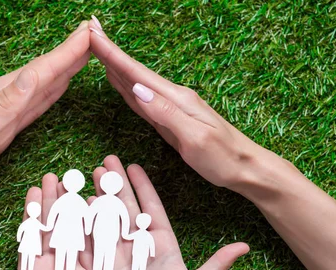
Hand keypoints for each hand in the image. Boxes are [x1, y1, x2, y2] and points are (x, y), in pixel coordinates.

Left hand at [0, 21, 90, 194]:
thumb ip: (7, 103)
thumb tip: (34, 74)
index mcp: (3, 92)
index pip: (43, 67)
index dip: (69, 50)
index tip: (91, 31)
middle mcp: (8, 96)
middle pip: (47, 70)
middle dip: (73, 52)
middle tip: (96, 35)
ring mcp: (7, 110)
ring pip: (45, 84)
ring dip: (66, 68)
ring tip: (85, 53)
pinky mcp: (6, 126)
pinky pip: (37, 104)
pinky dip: (52, 92)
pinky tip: (60, 85)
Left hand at [0, 174, 102, 269]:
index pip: (31, 235)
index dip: (31, 212)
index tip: (32, 189)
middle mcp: (52, 268)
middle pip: (53, 228)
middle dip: (53, 202)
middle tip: (54, 177)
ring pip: (73, 234)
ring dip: (75, 211)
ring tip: (76, 187)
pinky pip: (92, 252)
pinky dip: (94, 232)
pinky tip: (97, 213)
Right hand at [88, 19, 282, 190]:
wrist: (246, 169)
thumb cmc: (224, 157)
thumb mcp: (195, 137)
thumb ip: (166, 113)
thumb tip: (137, 89)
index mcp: (177, 99)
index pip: (138, 73)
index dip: (114, 54)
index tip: (94, 34)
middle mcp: (173, 99)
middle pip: (135, 73)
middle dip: (111, 53)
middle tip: (90, 33)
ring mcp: (172, 109)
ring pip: (136, 84)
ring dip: (117, 68)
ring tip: (99, 51)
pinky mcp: (170, 122)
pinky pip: (142, 102)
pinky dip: (127, 89)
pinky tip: (120, 83)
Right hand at [91, 155, 248, 269]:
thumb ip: (217, 264)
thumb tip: (245, 247)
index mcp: (162, 243)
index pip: (150, 208)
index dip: (142, 186)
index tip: (133, 166)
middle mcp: (139, 245)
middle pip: (127, 207)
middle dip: (117, 184)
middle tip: (106, 161)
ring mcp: (119, 255)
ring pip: (108, 219)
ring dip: (100, 198)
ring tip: (92, 176)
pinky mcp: (103, 268)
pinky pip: (94, 242)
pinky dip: (86, 224)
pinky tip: (80, 206)